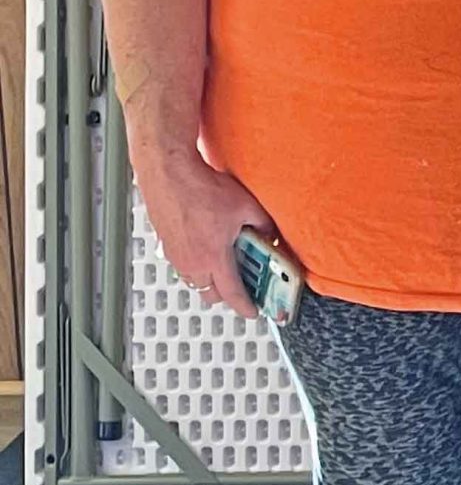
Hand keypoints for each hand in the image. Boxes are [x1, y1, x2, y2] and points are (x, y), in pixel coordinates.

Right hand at [132, 142, 273, 316]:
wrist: (169, 172)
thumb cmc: (201, 188)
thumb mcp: (247, 207)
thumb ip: (263, 226)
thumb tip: (270, 234)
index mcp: (213, 258)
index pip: (232, 294)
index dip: (245, 306)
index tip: (253, 312)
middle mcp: (191, 262)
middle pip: (210, 294)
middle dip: (227, 294)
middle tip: (243, 285)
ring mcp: (175, 254)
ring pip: (194, 280)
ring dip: (209, 278)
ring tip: (225, 263)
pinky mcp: (165, 243)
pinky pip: (182, 264)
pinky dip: (196, 264)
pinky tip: (206, 246)